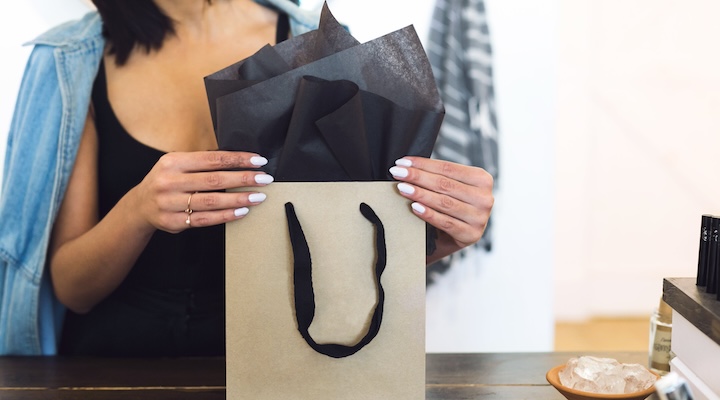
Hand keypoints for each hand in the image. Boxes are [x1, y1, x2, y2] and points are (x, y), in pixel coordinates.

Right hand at [130, 151, 272, 232]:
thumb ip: (201, 163)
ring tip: (258, 197)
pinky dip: (226, 216)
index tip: (258, 160)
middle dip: (243, 179)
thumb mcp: (176, 165)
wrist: (140, 206)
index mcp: (173, 162)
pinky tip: (242, 212)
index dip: (237, 160)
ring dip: (238, 199)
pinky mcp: (173, 222)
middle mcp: (170, 182)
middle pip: (214, 180)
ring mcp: (170, 203)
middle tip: (265, 179)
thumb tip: (238, 160)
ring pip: (211, 201)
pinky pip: (205, 219)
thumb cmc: (167, 181)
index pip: (212, 159)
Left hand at [389, 156, 493, 262]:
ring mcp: (479, 218)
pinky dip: (428, 214)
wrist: (453, 239)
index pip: (448, 168)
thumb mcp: (450, 189)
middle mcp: (485, 198)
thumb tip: (408, 167)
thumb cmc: (450, 208)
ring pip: (444, 202)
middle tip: (397, 173)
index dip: (423, 164)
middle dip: (417, 177)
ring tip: (402, 188)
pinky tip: (414, 207)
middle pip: (445, 184)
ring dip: (420, 194)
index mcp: (482, 180)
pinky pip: (445, 222)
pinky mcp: (470, 235)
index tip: (402, 162)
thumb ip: (438, 177)